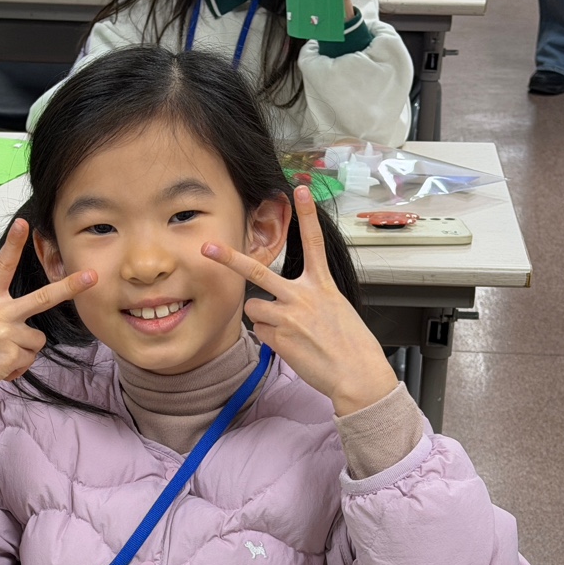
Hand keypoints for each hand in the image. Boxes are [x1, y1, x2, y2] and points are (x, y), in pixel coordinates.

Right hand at [0, 219, 96, 427]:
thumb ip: (0, 318)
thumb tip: (26, 333)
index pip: (2, 267)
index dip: (13, 244)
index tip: (22, 224)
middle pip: (43, 297)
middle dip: (70, 287)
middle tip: (91, 276)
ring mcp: (7, 333)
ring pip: (36, 341)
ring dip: (22, 353)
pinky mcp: (12, 354)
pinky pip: (29, 360)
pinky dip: (16, 368)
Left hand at [202, 186, 395, 416]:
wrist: (356, 374)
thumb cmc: (351, 345)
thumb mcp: (337, 310)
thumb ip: (311, 299)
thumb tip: (286, 306)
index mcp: (322, 285)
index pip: (313, 243)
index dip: (307, 216)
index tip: (300, 189)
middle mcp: (302, 296)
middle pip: (258, 272)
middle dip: (229, 259)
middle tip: (207, 247)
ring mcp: (287, 317)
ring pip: (254, 309)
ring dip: (264, 318)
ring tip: (289, 332)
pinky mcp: (277, 337)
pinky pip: (261, 331)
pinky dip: (271, 338)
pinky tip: (291, 345)